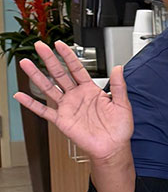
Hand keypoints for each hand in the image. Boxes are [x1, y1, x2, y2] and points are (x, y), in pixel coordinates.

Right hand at [13, 41, 132, 162]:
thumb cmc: (119, 128)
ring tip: (26, 63)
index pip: (76, 69)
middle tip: (40, 46)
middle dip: (49, 59)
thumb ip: (119, 86)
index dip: (68, 56)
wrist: (113, 147)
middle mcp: (77, 96)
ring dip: (37, 76)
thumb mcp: (122, 104)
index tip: (59, 44)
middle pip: (59, 74)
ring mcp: (68, 107)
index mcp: (91, 90)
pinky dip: (31, 104)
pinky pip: (44, 111)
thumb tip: (118, 68)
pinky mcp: (62, 120)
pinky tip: (21, 95)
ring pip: (49, 88)